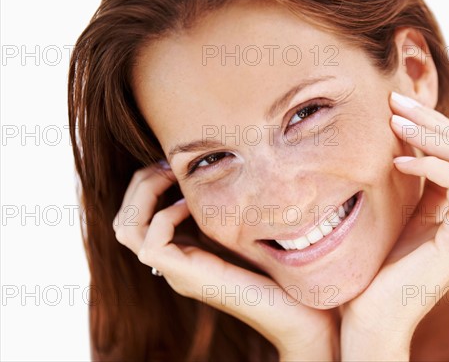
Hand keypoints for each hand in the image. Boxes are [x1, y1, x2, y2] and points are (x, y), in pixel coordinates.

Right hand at [113, 164, 338, 360]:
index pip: (137, 217)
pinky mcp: (186, 278)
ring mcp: (177, 273)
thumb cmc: (279, 269)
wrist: (296, 313)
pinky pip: (152, 243)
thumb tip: (216, 172)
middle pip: (124, 221)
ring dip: (146, 194)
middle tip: (168, 164)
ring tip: (172, 176)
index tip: (175, 163)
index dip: (148, 184)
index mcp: (184, 252)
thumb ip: (226, 210)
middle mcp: (173, 264)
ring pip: (127, 230)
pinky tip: (190, 207)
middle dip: (141, 184)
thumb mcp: (245, 229)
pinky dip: (167, 215)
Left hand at [340, 92, 448, 359]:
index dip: (434, 123)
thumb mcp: (406, 208)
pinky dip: (430, 164)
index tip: (396, 105)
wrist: (372, 314)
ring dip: (431, 134)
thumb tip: (406, 126)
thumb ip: (419, 176)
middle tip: (394, 102)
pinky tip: (397, 160)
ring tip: (394, 122)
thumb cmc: (381, 262)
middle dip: (433, 120)